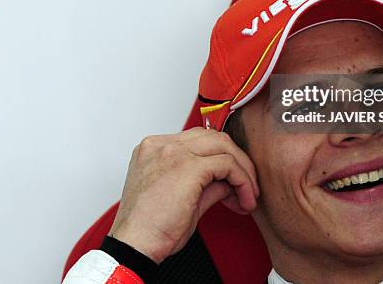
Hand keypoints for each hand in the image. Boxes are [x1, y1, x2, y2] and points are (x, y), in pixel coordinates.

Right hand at [108, 127, 259, 263]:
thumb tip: (228, 181)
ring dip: (243, 169)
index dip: (220, 157)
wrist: (135, 245)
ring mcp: (173, 151)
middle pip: (213, 137)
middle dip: (237, 160)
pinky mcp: (188, 166)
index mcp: (155, 148)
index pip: (198, 139)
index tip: (230, 182)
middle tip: (247, 186)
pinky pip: (227, 164)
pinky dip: (241, 180)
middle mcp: (162, 144)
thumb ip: (205, 183)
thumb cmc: (149, 228)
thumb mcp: (180, 198)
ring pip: (223, 145)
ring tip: (248, 195)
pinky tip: (243, 199)